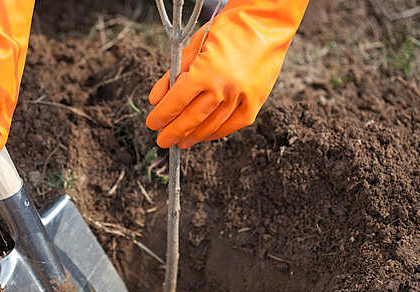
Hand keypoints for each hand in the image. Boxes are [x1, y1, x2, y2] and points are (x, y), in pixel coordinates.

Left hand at [146, 0, 308, 148]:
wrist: (267, 22)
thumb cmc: (228, 29)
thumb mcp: (193, 45)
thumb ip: (173, 74)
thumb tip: (155, 100)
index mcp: (205, 71)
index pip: (176, 101)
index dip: (162, 115)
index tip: (152, 124)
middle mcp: (224, 87)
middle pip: (192, 118)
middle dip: (173, 132)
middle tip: (163, 140)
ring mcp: (242, 97)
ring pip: (212, 125)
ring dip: (193, 136)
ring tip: (181, 141)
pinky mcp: (256, 101)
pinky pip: (233, 125)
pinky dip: (216, 132)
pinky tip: (204, 135)